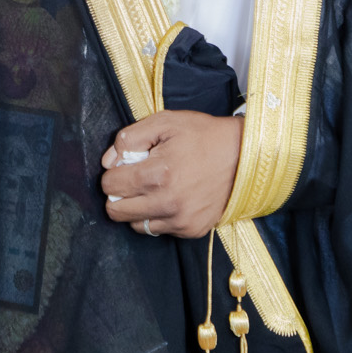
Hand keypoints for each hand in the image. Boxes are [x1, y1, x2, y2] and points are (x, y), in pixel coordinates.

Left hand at [99, 111, 242, 237]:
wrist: (243, 155)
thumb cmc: (203, 135)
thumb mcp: (165, 122)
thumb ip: (129, 139)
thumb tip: (108, 162)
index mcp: (158, 174)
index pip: (110, 186)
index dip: (112, 174)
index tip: (124, 167)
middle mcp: (168, 202)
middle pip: (116, 212)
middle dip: (118, 195)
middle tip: (133, 180)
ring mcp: (181, 220)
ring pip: (136, 225)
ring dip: (137, 208)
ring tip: (153, 189)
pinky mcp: (192, 230)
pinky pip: (159, 230)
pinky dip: (158, 216)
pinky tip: (171, 198)